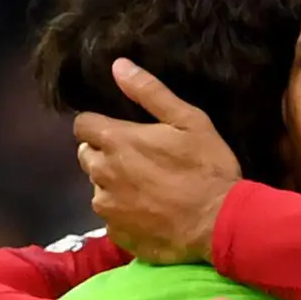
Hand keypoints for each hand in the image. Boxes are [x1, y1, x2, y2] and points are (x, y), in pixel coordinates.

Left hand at [73, 60, 241, 263]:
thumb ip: (150, 92)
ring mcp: (107, 207)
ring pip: (98, 188)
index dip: (98, 125)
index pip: (82, 125)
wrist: (219, 224)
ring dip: (113, 185)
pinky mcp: (116, 234)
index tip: (118, 131)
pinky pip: (110, 217)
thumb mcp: (188, 120)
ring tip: (145, 189)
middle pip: (87, 156)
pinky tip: (148, 212)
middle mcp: (103, 174)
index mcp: (116, 141)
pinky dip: (123, 213)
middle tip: (137, 159)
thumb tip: (118, 66)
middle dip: (104, 154)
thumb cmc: (207, 167)